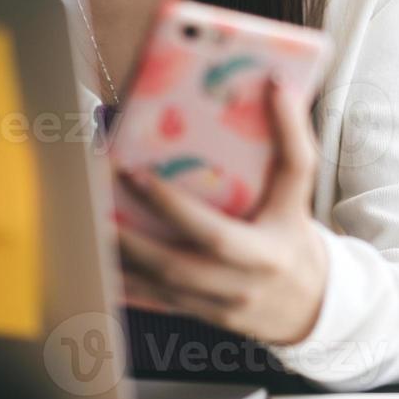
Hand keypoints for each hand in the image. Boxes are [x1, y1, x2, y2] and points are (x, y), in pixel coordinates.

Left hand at [115, 75, 328, 345]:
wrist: (311, 301)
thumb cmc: (294, 234)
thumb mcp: (299, 191)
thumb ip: (292, 139)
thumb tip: (277, 83)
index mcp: (263, 252)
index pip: (214, 234)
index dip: (172, 207)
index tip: (135, 174)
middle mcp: (238, 286)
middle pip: (175, 267)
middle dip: (130, 238)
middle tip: (95, 201)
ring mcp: (215, 307)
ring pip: (157, 288)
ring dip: (119, 259)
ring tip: (87, 225)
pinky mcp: (198, 315)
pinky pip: (154, 302)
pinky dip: (124, 283)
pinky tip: (98, 259)